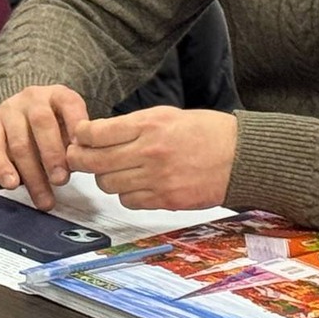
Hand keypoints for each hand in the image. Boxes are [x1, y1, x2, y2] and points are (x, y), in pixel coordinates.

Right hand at [0, 85, 90, 210]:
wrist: (24, 110)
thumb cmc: (55, 125)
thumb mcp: (71, 125)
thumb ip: (77, 142)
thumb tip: (83, 164)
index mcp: (58, 95)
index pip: (70, 105)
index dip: (76, 128)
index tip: (82, 153)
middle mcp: (33, 98)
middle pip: (41, 123)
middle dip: (52, 154)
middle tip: (60, 180)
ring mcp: (10, 109)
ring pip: (19, 142)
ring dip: (32, 174)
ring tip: (43, 199)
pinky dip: (1, 167)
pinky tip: (11, 184)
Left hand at [66, 106, 236, 209]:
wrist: (240, 157)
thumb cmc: (206, 131)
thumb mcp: (166, 115)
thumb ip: (132, 125)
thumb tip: (98, 134)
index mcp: (149, 125)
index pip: (96, 133)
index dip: (80, 135)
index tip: (79, 136)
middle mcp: (149, 152)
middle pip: (95, 162)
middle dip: (80, 160)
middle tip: (78, 157)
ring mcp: (157, 179)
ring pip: (108, 185)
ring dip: (105, 178)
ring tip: (112, 170)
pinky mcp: (166, 200)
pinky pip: (129, 202)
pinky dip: (126, 194)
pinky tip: (133, 185)